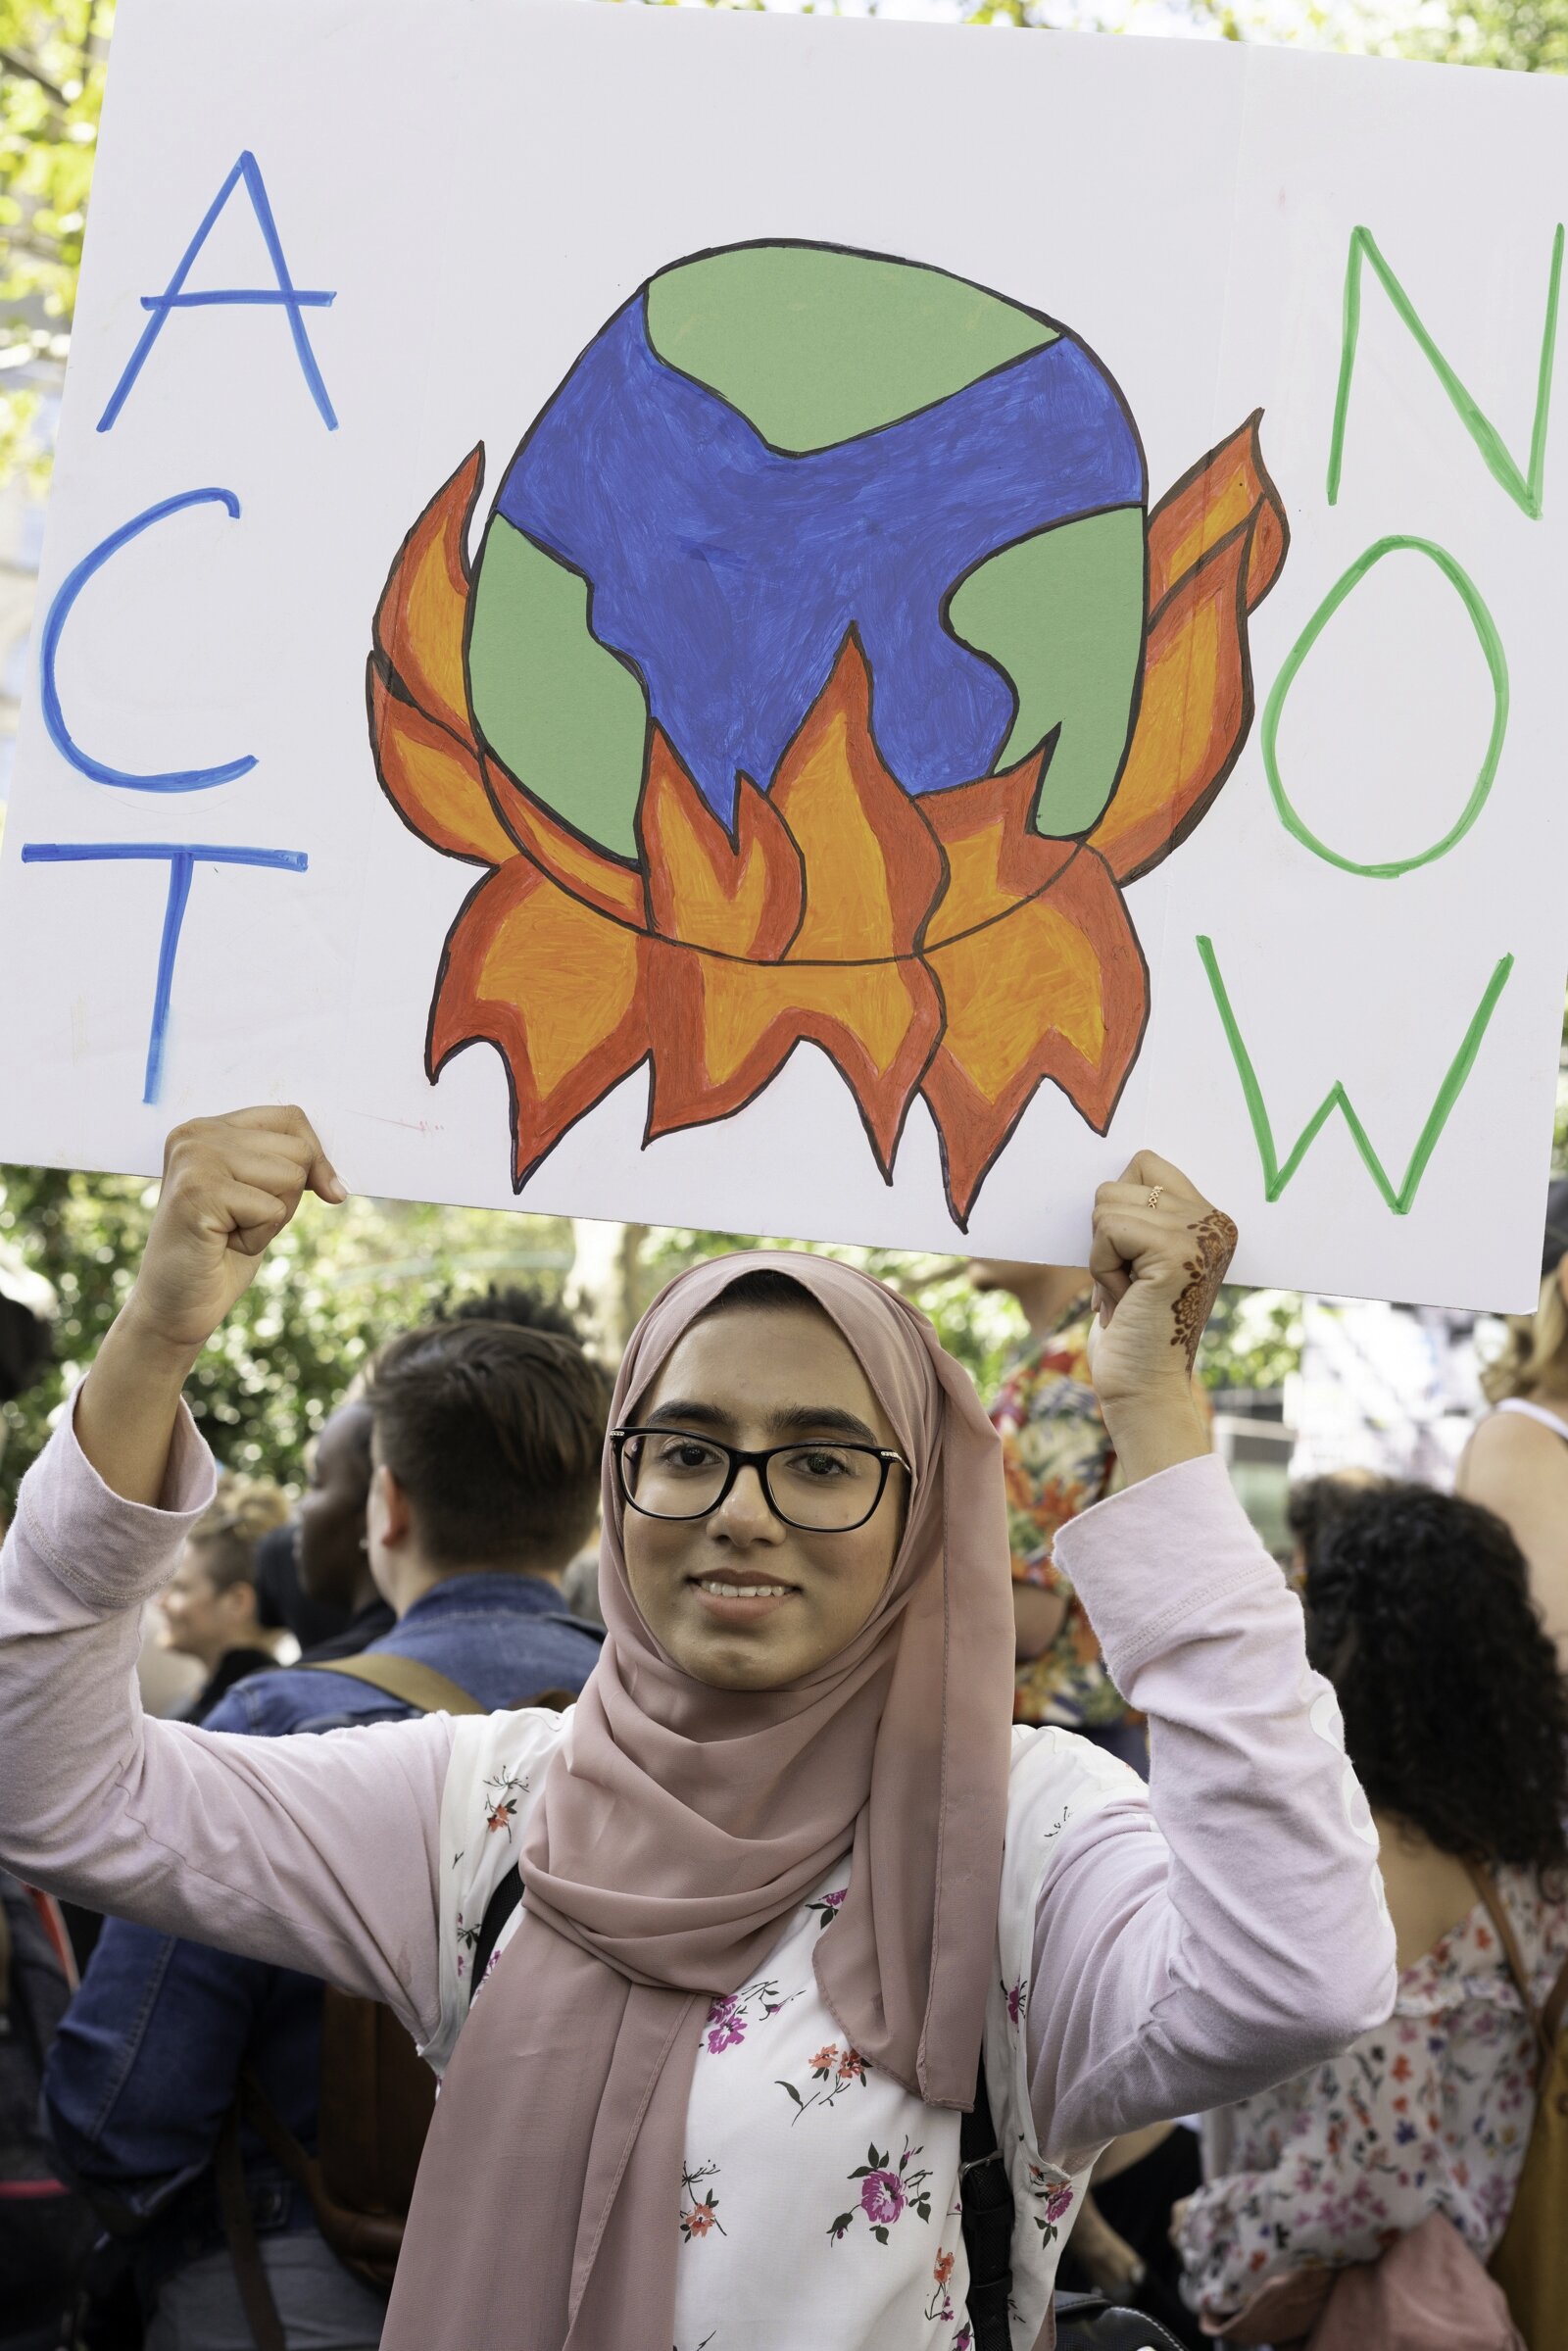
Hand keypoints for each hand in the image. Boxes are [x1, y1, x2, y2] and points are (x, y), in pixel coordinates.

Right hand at [124, 1107, 344, 1361]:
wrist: (176, 1306)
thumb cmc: (221, 1251)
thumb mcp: (262, 1197)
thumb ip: (288, 1168)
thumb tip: (336, 1180)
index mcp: (208, 1127)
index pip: (291, 1117)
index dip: (317, 1157)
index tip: (324, 1191)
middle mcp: (195, 1134)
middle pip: (298, 1150)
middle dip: (289, 1196)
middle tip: (242, 1220)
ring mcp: (194, 1160)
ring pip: (291, 1177)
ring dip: (272, 1218)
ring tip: (230, 1231)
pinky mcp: (198, 1192)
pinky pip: (272, 1209)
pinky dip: (258, 1238)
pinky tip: (223, 1244)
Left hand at [1086, 1150, 1234, 1481]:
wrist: (1142, 1388)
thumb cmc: (1130, 1326)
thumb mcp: (1135, 1256)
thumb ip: (1136, 1213)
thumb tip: (1105, 1171)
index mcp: (1211, 1220)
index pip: (1144, 1163)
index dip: (1118, 1211)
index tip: (1132, 1262)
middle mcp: (1217, 1222)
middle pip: (1123, 1178)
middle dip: (1106, 1233)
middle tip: (1129, 1283)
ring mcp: (1202, 1235)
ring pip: (1108, 1203)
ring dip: (1102, 1253)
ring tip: (1128, 1292)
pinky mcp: (1179, 1253)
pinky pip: (1108, 1229)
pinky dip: (1102, 1266)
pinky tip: (1125, 1299)